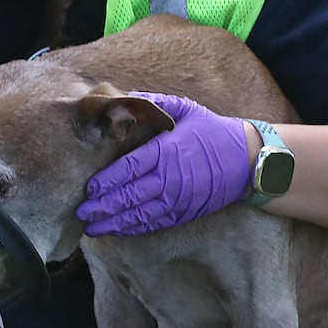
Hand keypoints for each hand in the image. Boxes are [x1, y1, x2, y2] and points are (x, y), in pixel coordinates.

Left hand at [76, 92, 250, 235]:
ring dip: (112, 223)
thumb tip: (126, 97)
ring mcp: (177, 200)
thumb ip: (154, 103)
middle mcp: (170, 179)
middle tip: (80, 212)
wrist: (247, 161)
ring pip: (138, 215)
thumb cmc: (213, 132)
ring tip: (91, 227)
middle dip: (102, 207)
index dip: (106, 181)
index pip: (128, 169)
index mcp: (166, 152)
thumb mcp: (186, 109)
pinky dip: (133, 229)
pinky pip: (153, 224)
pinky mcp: (183, 213)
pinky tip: (116, 230)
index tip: (88, 188)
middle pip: (128, 196)